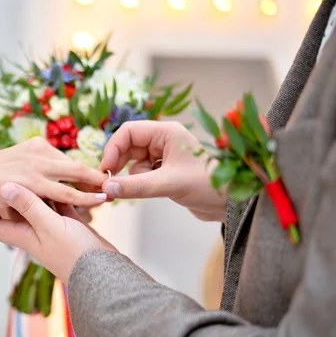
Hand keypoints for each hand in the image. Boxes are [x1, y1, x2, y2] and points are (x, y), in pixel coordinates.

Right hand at [0, 137, 107, 211]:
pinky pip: (64, 192)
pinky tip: (98, 201)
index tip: (100, 182)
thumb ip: (32, 172)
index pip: (66, 160)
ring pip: (75, 176)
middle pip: (76, 165)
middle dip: (97, 176)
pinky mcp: (30, 182)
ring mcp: (35, 165)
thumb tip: (47, 184)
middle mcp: (38, 151)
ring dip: (96, 186)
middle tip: (116, 185)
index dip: (85, 173)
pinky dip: (84, 196)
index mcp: (36, 146)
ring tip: (113, 194)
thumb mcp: (12, 168)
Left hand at [0, 183, 115, 283]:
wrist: (104, 273)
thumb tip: (3, 187)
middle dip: (12, 193)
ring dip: (40, 189)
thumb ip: (28, 205)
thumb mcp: (48, 226)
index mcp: (23, 235)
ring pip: (41, 204)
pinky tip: (64, 180)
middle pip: (16, 211)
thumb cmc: (74, 253)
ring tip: (35, 169)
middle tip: (6, 172)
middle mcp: (35, 232)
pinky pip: (62, 205)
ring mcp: (53, 229)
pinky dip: (62, 193)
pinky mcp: (71, 225)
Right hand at [100, 121, 226, 221]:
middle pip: (128, 146)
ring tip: (148, 188)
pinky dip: (141, 183)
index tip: (105, 169)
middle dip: (120, 164)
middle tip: (112, 182)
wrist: (231, 204)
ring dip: (134, 176)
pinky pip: (142, 174)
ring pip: (134, 162)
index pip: (128, 131)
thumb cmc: (208, 185)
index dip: (113, 148)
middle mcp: (164, 140)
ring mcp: (164, 156)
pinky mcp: (165, 172)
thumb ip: (135, 186)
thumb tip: (106, 188)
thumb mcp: (168, 184)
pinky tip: (154, 191)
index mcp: (166, 132)